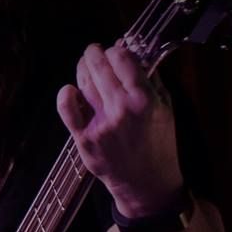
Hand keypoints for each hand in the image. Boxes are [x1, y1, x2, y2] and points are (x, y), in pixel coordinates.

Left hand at [56, 41, 183, 215]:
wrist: (146, 182)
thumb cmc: (159, 143)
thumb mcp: (165, 108)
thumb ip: (151, 79)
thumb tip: (133, 53)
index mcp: (143, 99)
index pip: (122, 59)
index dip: (115, 50)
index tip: (114, 50)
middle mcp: (120, 109)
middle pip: (99, 68)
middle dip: (94, 54)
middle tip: (93, 51)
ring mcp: (100, 124)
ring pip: (84, 85)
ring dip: (82, 70)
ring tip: (85, 65)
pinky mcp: (84, 138)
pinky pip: (67, 111)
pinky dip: (65, 96)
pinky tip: (69, 90)